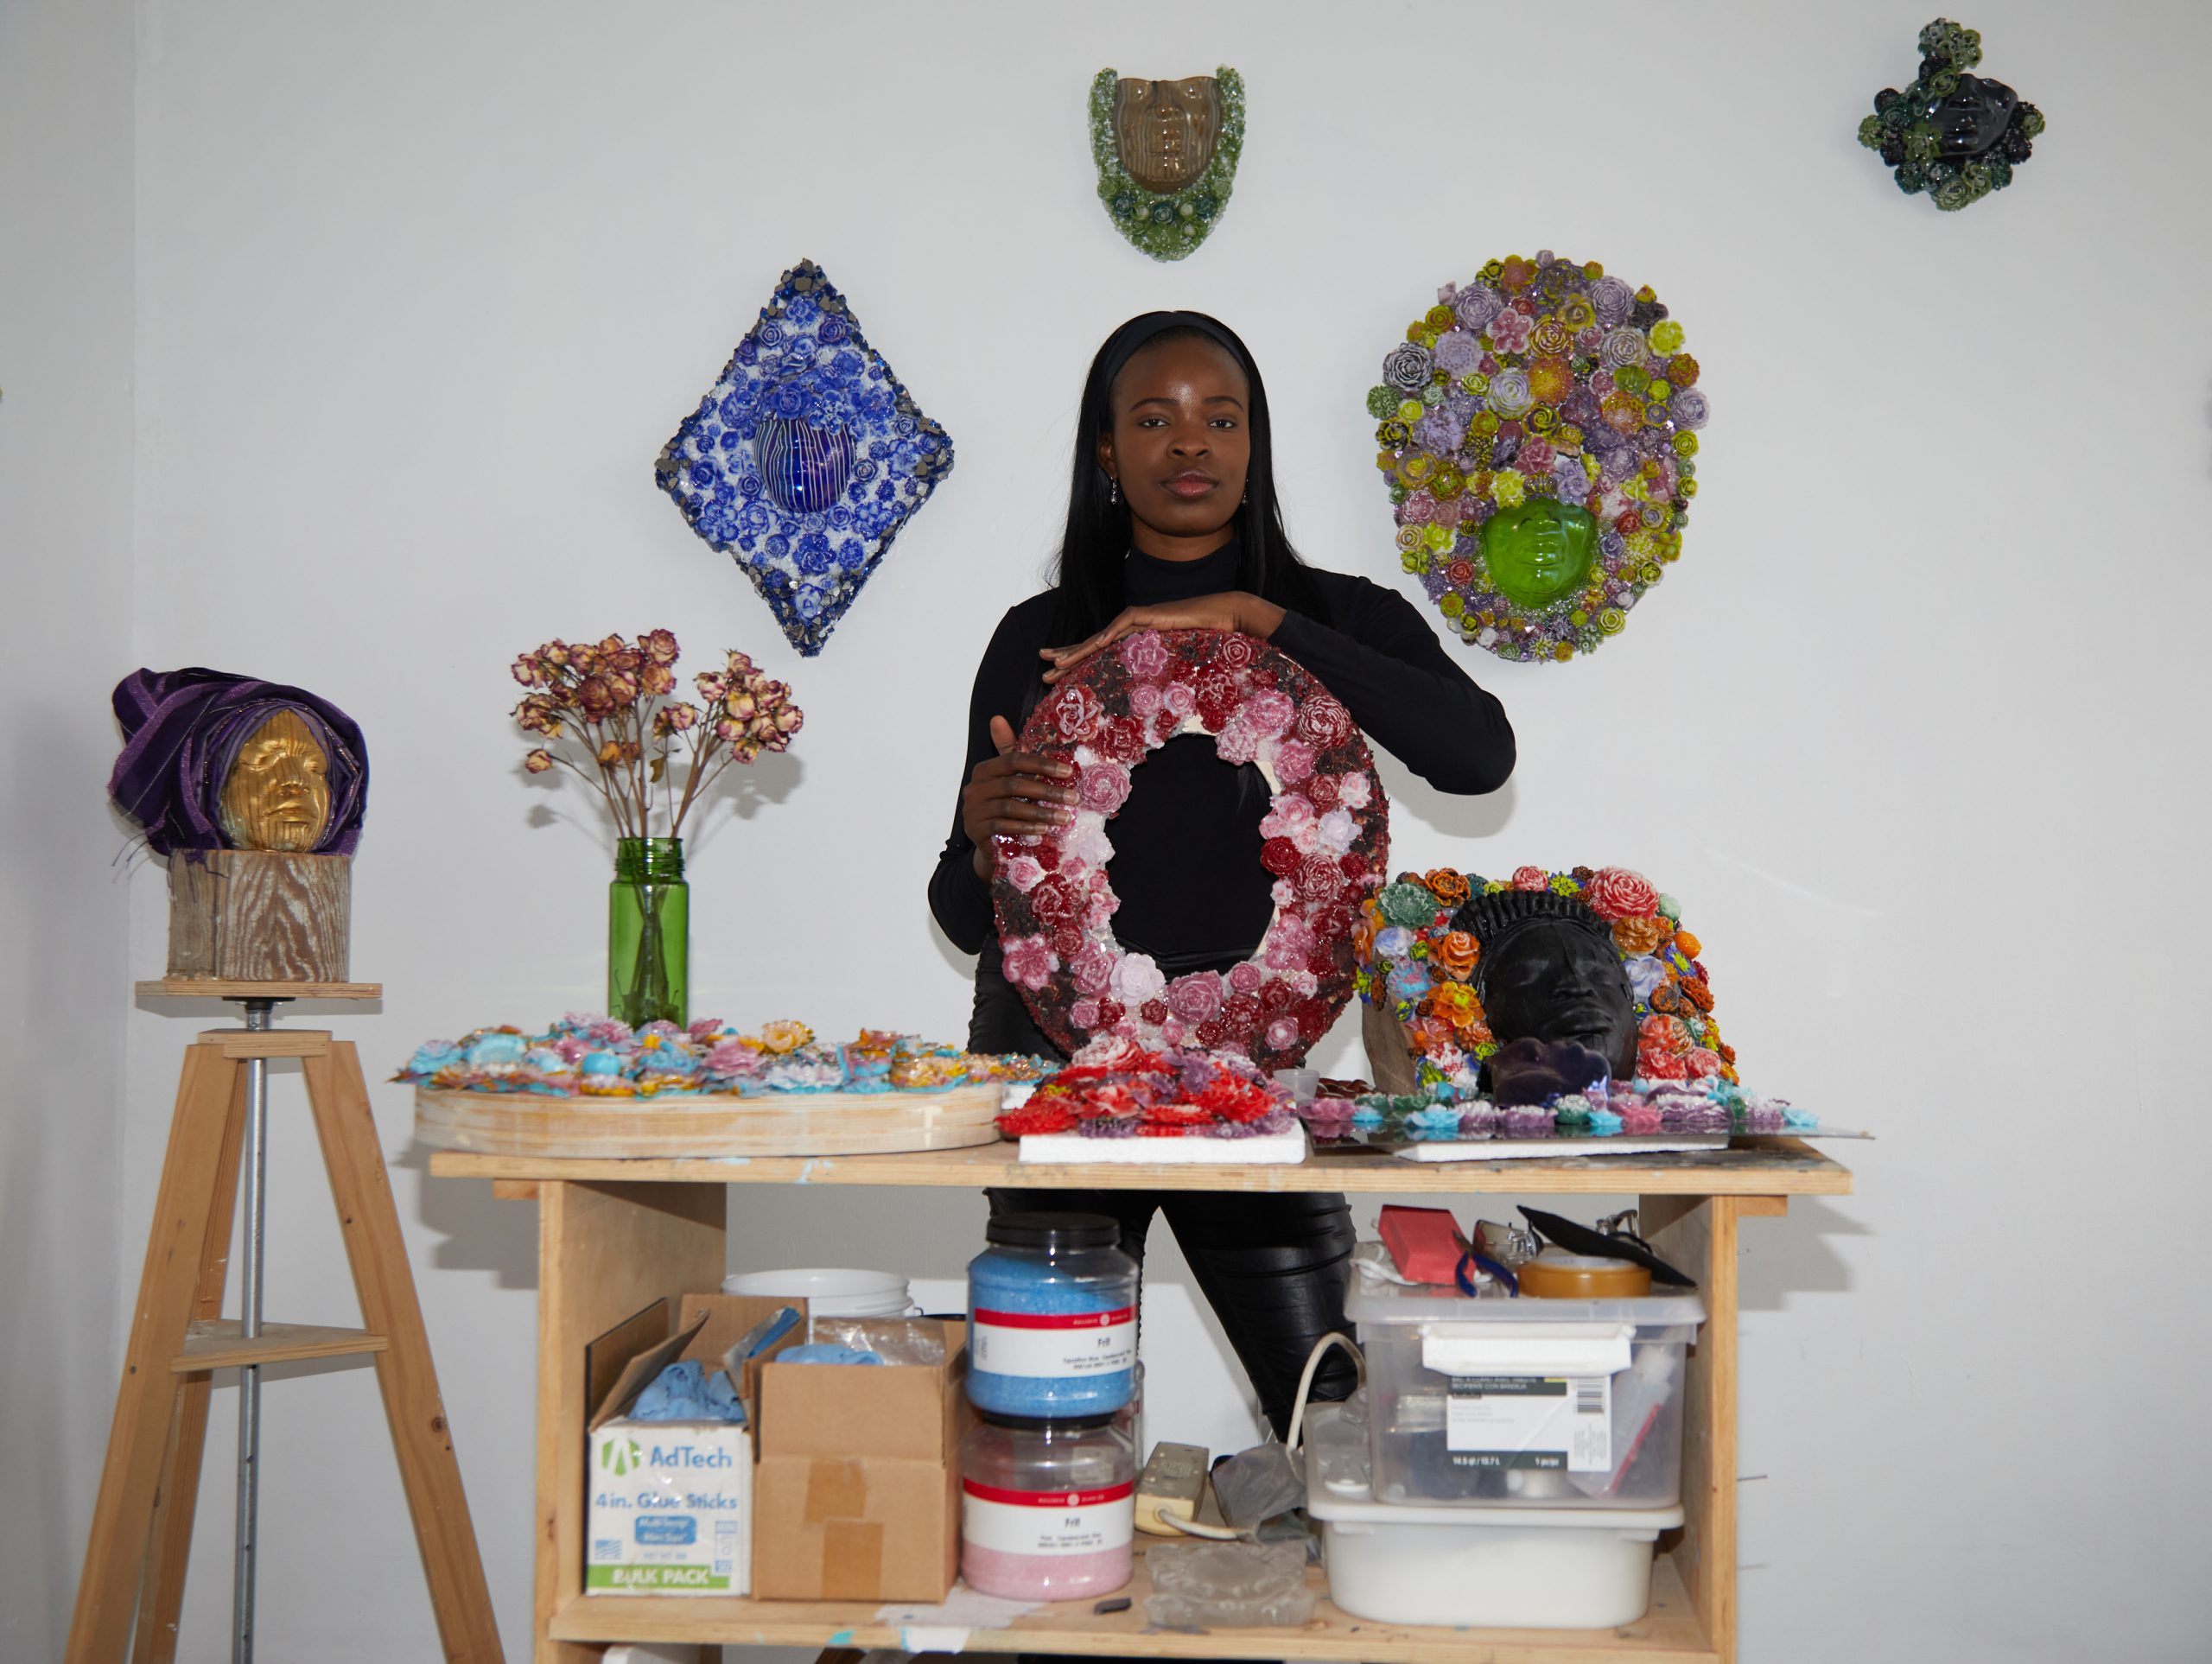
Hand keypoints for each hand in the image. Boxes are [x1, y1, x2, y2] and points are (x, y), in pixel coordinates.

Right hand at [962, 715, 1075, 878]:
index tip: (1068, 771)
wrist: (989, 843)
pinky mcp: (976, 831)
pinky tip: (1044, 829)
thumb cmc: (1004, 806)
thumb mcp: (1009, 779)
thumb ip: (1009, 752)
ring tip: (1064, 817)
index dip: (1041, 764)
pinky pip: (1004, 827)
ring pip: (1011, 807)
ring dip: (1041, 812)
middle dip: (1047, 791)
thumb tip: (997, 718)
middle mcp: (974, 788)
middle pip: (1014, 784)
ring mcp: (973, 810)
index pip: (1013, 760)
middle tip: (1073, 798)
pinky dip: (1026, 827)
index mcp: (984, 770)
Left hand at [1039, 591, 1284, 683]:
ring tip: (1054, 662)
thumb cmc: (1202, 641)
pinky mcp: (1146, 616)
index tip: (1056, 670)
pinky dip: (1105, 639)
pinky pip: (1121, 630)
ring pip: (1099, 639)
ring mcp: (1136, 620)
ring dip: (1076, 651)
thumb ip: (1160, 674)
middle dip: (1066, 656)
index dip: (1076, 659)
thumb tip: (1151, 698)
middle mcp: (1129, 629)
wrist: (1221, 616)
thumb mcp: (1174, 663)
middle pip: (1091, 645)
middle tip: (1042, 666)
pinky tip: (1090, 647)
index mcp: (1132, 640)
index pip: (1098, 651)